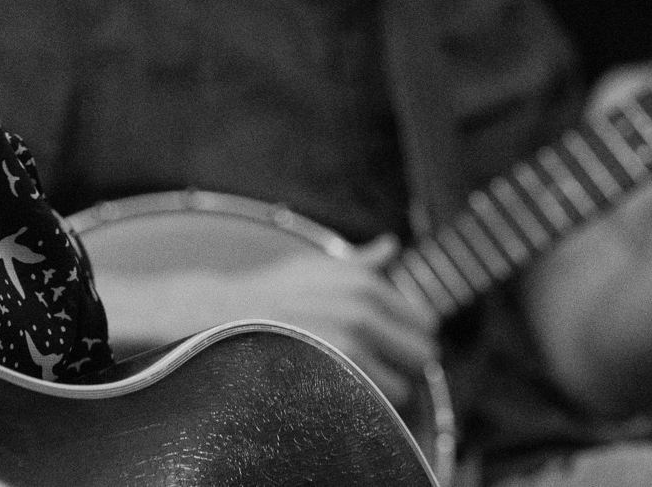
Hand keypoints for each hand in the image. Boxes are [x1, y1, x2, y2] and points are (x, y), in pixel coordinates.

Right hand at [218, 234, 437, 405]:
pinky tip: (345, 393)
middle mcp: (363, 314)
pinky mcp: (337, 382)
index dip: (408, 335)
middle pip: (422, 355)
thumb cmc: (274, 293)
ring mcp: (350, 350)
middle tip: (377, 364)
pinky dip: (367, 406)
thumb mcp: (317, 265)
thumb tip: (391, 244)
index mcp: (366, 285)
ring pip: (404, 388)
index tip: (389, 342)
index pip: (423, 323)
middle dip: (403, 362)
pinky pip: (378, 407)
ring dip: (385, 388)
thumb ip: (362, 261)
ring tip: (355, 381)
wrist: (228, 319)